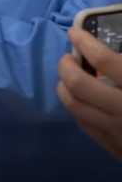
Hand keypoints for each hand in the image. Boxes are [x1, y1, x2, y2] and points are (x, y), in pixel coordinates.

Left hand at [57, 27, 121, 162]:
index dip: (84, 42)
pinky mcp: (115, 149)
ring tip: (69, 75)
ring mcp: (118, 132)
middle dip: (66, 65)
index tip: (74, 32)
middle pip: (78, 84)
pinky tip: (82, 100)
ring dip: (64, 85)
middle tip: (68, 57)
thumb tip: (119, 53)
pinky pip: (85, 124)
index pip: (104, 61)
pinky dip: (77, 108)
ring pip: (74, 105)